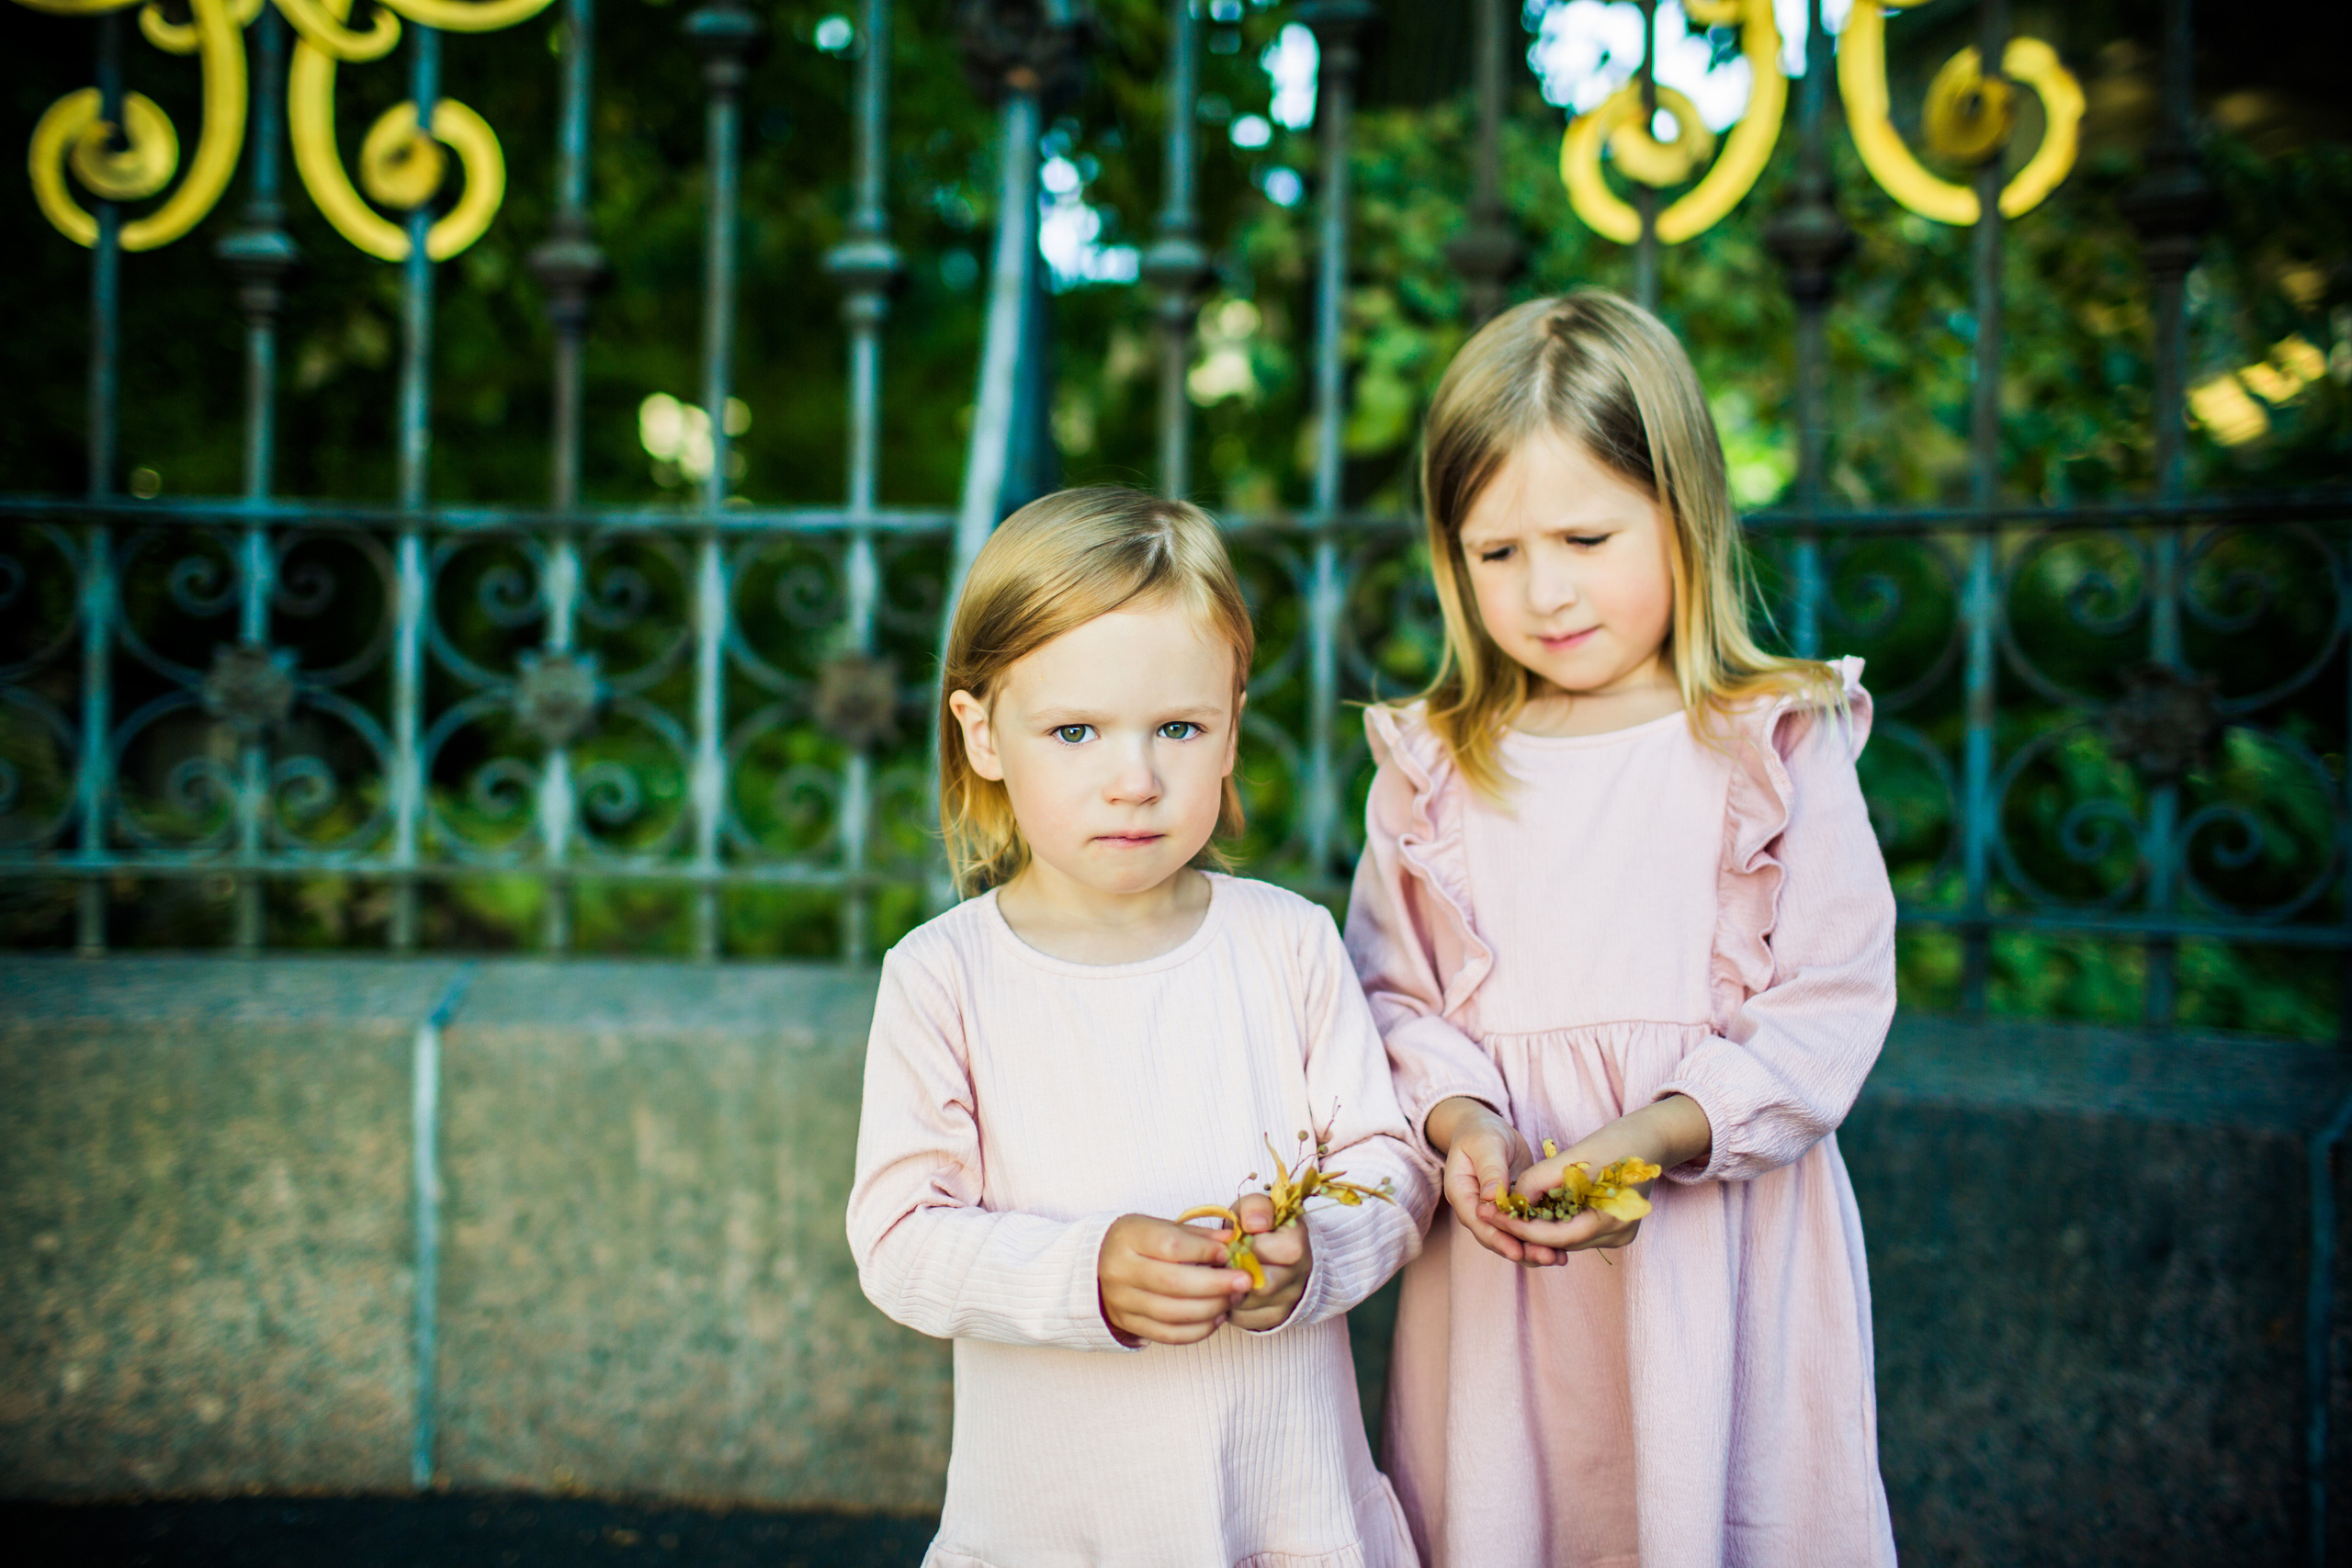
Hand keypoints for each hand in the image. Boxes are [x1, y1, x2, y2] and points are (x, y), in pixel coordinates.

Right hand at [1097, 1213, 1255, 1345]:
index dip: (1204, 1250)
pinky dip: (1197, 1330)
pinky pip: (1168, 1334)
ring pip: (1173, 1313)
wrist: (1095, 1266)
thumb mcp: (1159, 1226)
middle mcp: (1120, 1271)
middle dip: (1216, 1284)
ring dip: (1211, 1308)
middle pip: (1174, 1283)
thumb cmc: (1136, 1242)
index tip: (1229, 1252)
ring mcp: (1122, 1302)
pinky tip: (1216, 1318)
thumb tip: (1230, 1241)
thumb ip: (1195, 1234)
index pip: (1171, 1246)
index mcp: (1128, 1238)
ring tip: (1233, 1298)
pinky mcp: (1129, 1324)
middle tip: (1244, 1281)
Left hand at [1226, 1192, 1310, 1330]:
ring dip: (1228, 1289)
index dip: (1253, 1245)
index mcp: (1299, 1244)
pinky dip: (1229, 1306)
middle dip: (1235, 1272)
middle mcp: (1300, 1275)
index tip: (1238, 1240)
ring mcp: (1289, 1300)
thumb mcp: (1256, 1207)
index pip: (1284, 1251)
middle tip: (1222, 1262)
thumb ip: (1256, 1208)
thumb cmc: (1257, 1227)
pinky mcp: (1274, 1318)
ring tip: (1221, 1274)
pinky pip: (1245, 1319)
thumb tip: (1255, 1224)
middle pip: (1264, 1285)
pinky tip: (1226, 1289)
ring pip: (1251, 1305)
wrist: (1267, 1249)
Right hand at [1424, 1096, 1559, 1266]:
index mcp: (1462, 1194)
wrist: (1487, 1127)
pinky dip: (1543, 1237)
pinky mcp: (1515, 1208)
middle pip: (1496, 1237)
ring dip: (1535, 1250)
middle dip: (1522, 1251)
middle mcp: (1478, 1209)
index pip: (1478, 1222)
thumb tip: (1492, 1198)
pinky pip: (1527, 1227)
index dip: (1498, 1238)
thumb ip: (1490, 1169)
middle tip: (1548, 1258)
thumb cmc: (1481, 1132)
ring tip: (1559, 1258)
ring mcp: (1497, 1211)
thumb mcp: (1485, 1144)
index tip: (1517, 1251)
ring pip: (1513, 1237)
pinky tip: (1563, 1247)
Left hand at [1484, 1094, 1712, 1263]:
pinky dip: (1556, 1220)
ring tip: (1507, 1211)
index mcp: (1611, 1221)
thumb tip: (1510, 1200)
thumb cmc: (1615, 1142)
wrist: (1650, 1139)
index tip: (1492, 1216)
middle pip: (1560, 1241)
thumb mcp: (1573, 1158)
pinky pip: (1577, 1230)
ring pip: (1566, 1237)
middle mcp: (1617, 1236)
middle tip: (1492, 1214)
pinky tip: (1535, 1208)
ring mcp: (1618, 1235)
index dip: (1520, 1228)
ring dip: (1538, 1225)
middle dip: (1525, 1228)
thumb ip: (1540, 1180)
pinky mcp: (1615, 1229)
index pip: (1555, 1236)